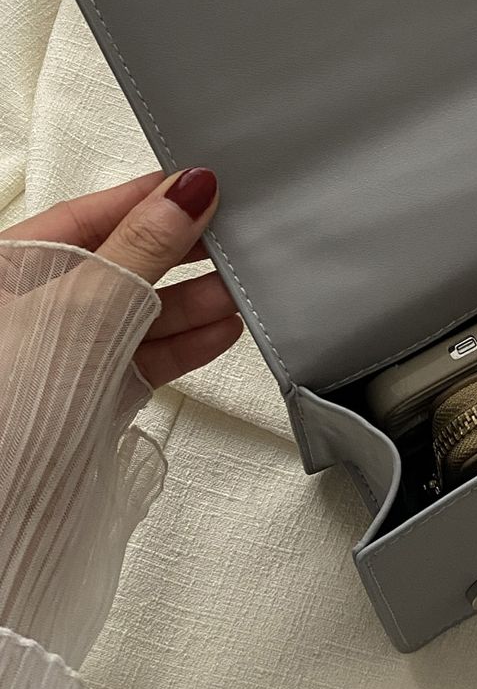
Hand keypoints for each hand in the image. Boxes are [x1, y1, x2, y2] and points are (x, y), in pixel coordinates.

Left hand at [1, 169, 243, 385]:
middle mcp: (35, 305)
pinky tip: (223, 328)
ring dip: (195, 300)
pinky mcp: (92, 393)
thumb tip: (189, 192)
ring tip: (242, 285)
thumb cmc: (10, 401)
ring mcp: (67, 352)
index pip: (92, 214)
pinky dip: (187, 344)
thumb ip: (143, 246)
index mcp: (10, 265)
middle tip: (238, 235)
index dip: (151, 199)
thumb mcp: (85, 304)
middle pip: (123, 262)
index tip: (206, 185)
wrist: (3, 504)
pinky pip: (146, 357)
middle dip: (182, 252)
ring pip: (141, 312)